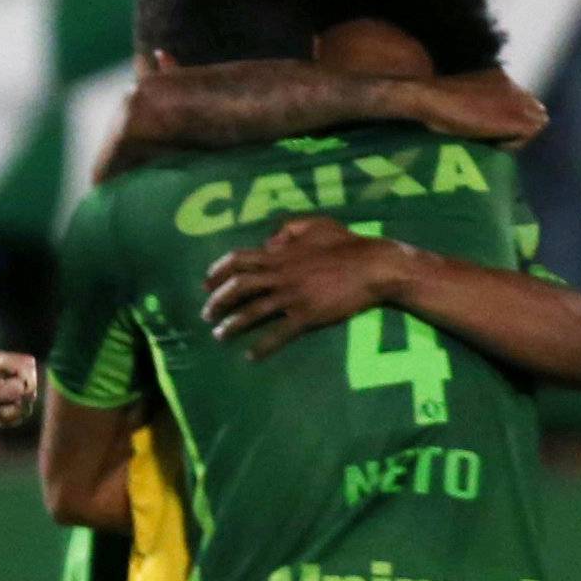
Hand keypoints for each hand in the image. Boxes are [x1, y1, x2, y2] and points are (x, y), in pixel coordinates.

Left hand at [0, 351, 38, 433]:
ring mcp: (5, 384)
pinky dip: (8, 419)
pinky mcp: (4, 398)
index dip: (28, 383)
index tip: (16, 399)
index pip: (28, 364)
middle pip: (30, 385)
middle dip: (18, 403)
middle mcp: (3, 371)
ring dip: (12, 414)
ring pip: (26, 401)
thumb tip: (20, 388)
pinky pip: (19, 411)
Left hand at [203, 218, 417, 360]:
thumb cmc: (348, 244)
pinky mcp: (307, 315)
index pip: (238, 259)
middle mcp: (280, 275)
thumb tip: (268, 239)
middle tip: (207, 314)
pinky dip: (262, 346)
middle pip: (238, 287)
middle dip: (217, 301)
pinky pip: (278, 333)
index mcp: (280, 253)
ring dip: (231, 325)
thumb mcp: (317, 224)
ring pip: (252, 312)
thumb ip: (289, 228)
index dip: (218, 271)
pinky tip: (251, 356)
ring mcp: (292, 296)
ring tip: (219, 335)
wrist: (374, 266)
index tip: (206, 284)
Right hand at [404, 69, 546, 148]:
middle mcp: (512, 84)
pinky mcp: (516, 117)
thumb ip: (478, 101)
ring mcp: (517, 100)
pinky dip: (514, 143)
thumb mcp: (461, 97)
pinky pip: (530, 133)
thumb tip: (481, 119)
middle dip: (521, 125)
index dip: (512, 116)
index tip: (492, 128)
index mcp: (499, 77)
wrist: (432, 99)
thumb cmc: (435, 102)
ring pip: (537, 120)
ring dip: (519, 134)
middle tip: (499, 138)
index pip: (522, 99)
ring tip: (496, 141)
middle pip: (535, 108)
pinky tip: (494, 144)